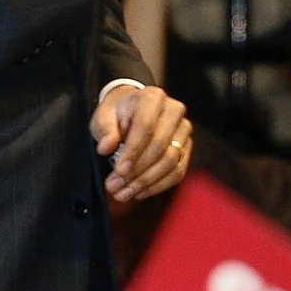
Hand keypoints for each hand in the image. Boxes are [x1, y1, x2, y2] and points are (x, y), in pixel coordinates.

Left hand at [93, 84, 191, 204]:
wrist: (132, 111)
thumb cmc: (117, 114)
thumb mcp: (103, 116)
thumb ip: (104, 129)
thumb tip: (105, 147)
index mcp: (152, 98)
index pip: (146, 126)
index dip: (133, 151)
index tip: (118, 170)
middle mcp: (174, 111)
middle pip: (160, 146)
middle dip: (137, 171)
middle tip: (116, 186)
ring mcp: (183, 130)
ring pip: (171, 161)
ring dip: (147, 181)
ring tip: (124, 193)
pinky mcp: (186, 148)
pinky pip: (178, 172)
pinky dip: (159, 186)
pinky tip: (140, 192)